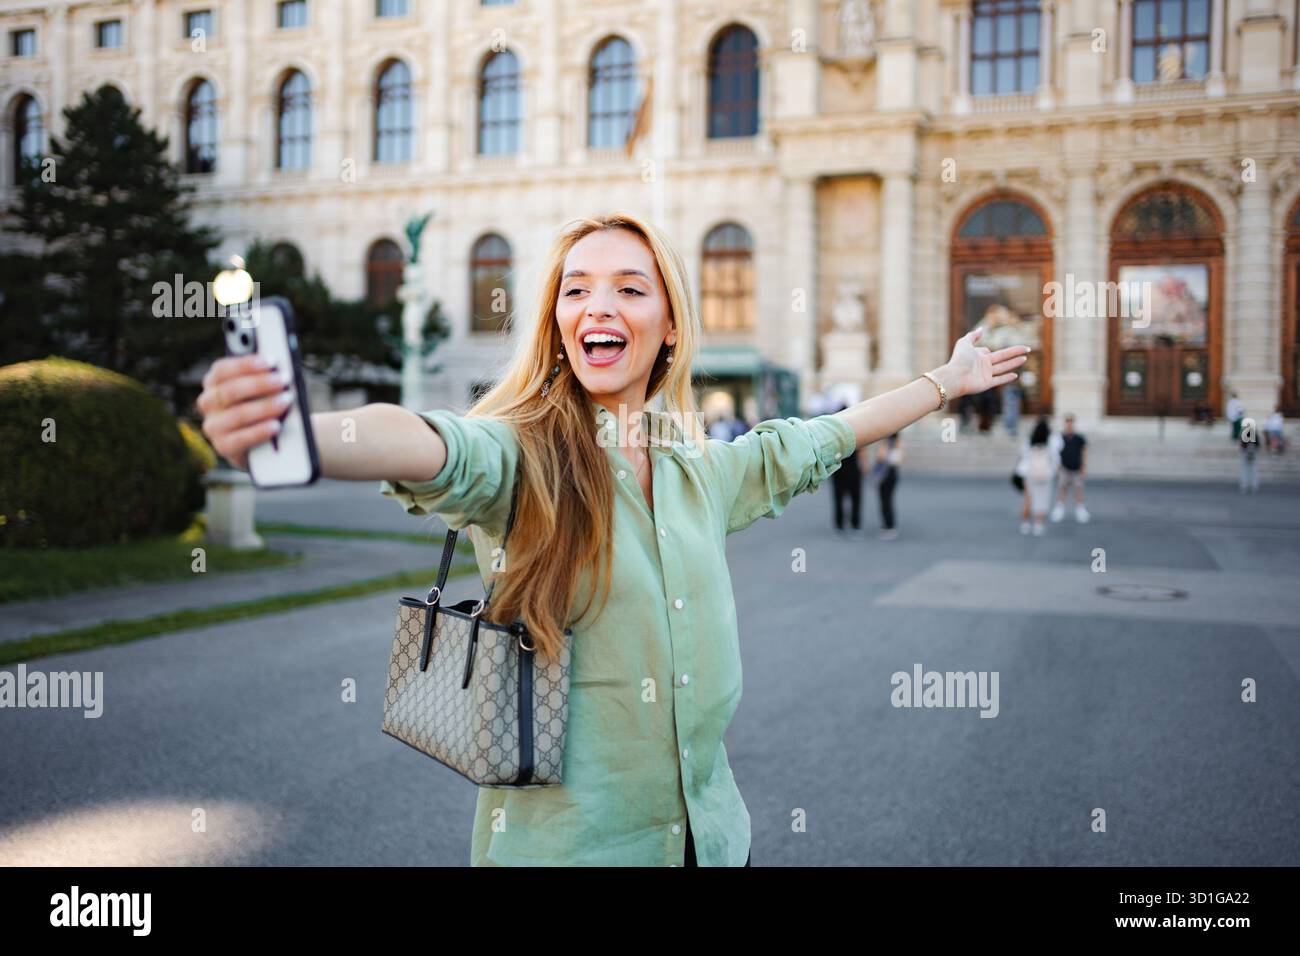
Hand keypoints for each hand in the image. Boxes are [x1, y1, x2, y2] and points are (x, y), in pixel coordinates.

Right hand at [196, 354, 292, 469]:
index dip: (246, 364)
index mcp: (214, 382)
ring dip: (264, 407)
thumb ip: (264, 375)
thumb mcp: (263, 388)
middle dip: (259, 384)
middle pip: (229, 390)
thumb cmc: (264, 405)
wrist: (266, 443)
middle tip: (283, 380)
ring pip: (237, 414)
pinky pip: (240, 439)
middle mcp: (209, 403)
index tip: (271, 361)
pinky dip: (260, 431)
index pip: (222, 369)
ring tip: (286, 401)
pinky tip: (276, 426)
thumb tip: (278, 367)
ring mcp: (214, 426)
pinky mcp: (223, 447)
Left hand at [934, 326, 1030, 399]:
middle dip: (1015, 352)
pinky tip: (1016, 375)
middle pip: (1003, 357)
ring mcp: (986, 375)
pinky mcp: (986, 384)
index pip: (987, 352)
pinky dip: (1007, 378)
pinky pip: (999, 380)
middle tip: (1028, 348)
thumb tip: (981, 329)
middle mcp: (983, 365)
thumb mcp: (964, 343)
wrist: (955, 376)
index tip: (981, 352)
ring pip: (1004, 367)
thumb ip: (973, 335)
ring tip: (1025, 358)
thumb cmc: (958, 359)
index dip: (985, 350)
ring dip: (1014, 363)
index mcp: (978, 356)